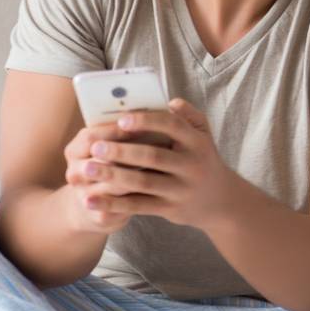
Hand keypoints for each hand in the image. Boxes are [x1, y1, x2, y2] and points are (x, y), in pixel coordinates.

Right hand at [61, 120, 163, 235]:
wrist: (100, 205)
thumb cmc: (113, 164)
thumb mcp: (114, 144)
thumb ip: (129, 128)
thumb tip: (160, 109)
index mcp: (76, 149)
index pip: (91, 137)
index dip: (117, 131)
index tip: (143, 125)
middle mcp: (75, 172)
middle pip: (100, 161)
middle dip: (130, 153)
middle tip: (159, 145)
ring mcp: (84, 195)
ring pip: (112, 185)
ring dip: (137, 176)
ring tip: (162, 167)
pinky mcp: (100, 215)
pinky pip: (120, 207)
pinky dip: (139, 198)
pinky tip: (156, 191)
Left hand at [73, 98, 244, 231]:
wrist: (222, 202)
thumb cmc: (203, 160)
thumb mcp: (204, 136)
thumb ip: (189, 116)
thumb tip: (171, 101)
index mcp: (197, 142)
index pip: (172, 126)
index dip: (147, 122)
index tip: (121, 120)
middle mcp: (192, 166)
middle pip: (153, 156)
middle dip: (122, 151)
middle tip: (95, 146)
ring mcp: (181, 189)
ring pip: (143, 182)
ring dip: (113, 175)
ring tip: (87, 169)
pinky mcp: (170, 209)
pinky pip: (138, 206)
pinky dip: (113, 204)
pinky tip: (90, 199)